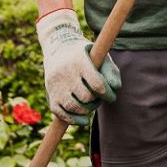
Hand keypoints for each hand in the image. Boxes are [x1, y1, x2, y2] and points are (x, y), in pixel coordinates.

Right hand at [36, 9, 120, 124]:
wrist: (57, 47)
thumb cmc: (85, 53)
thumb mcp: (99, 54)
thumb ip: (110, 69)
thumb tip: (116, 87)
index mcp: (79, 60)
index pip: (97, 84)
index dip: (107, 94)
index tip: (111, 96)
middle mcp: (65, 72)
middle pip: (86, 97)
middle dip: (96, 101)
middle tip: (99, 98)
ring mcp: (55, 84)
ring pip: (73, 106)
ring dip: (86, 110)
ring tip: (90, 105)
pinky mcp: (50, 94)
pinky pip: (60, 113)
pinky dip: (73, 119)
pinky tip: (83, 120)